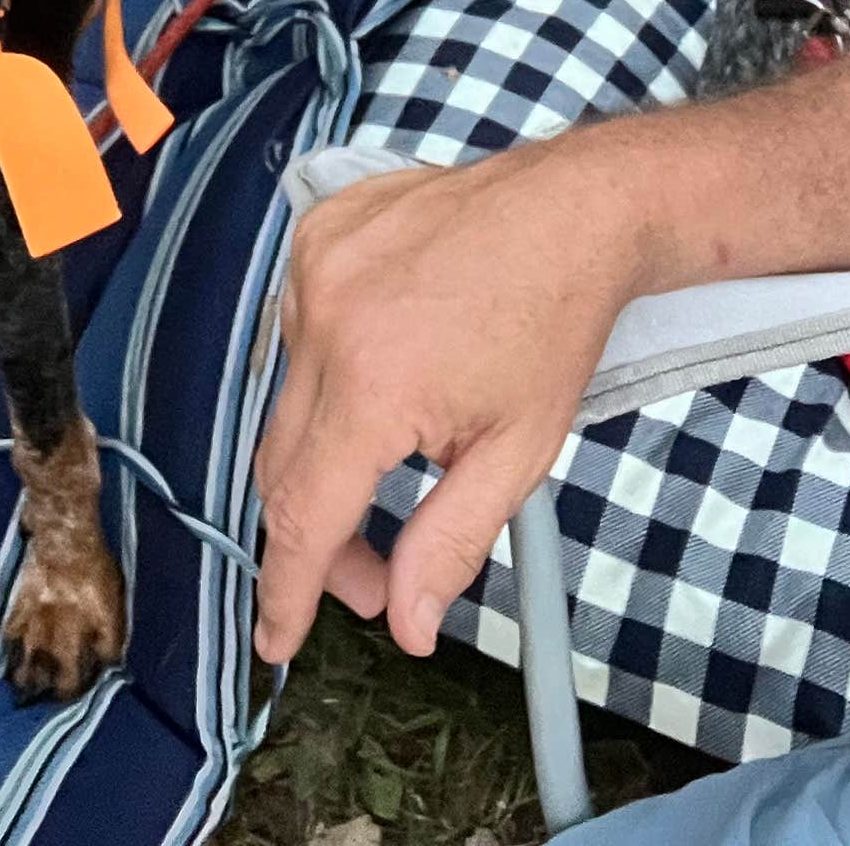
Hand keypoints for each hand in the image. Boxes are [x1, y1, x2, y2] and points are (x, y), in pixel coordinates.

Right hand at [249, 135, 658, 669]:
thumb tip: (405, 626)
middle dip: (320, 535)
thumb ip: (448, 545)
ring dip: (322, 451)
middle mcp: (324, 320)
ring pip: (285, 400)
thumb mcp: (517, 454)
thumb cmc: (555, 324)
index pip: (303, 515)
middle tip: (376, 571)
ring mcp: (311, 268)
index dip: (287, 589)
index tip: (277, 640)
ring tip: (393, 460)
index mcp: (374, 383)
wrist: (573, 209)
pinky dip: (324, 371)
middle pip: (283, 467)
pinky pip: (293, 331)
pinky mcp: (315, 236)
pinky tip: (386, 368)